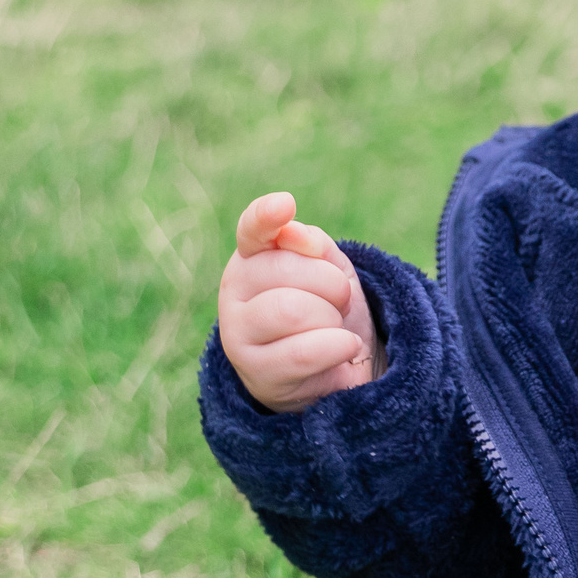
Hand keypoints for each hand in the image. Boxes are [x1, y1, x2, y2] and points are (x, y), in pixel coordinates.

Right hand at [217, 192, 375, 411]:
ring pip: (291, 310)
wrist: (336, 367)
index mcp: (253, 254)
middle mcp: (233, 289)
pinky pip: (304, 353)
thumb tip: (292, 232)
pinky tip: (344, 347)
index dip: (267, 216)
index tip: (285, 204)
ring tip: (335, 327)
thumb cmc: (326, 306)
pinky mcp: (255, 373)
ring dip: (332, 318)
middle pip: (286, 269)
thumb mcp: (329, 267)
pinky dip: (338, 346)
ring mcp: (237, 333)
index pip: (253, 228)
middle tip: (339, 302)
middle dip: (331, 285)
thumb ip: (312, 243)